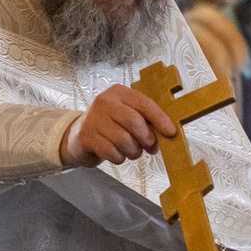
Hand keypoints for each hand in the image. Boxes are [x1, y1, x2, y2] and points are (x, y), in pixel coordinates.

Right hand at [61, 85, 178, 167]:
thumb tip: (167, 133)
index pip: (144, 103)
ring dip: (133, 151)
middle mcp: (104, 101)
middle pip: (134, 121)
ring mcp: (94, 118)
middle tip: (151, 147)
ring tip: (133, 152)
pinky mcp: (87, 137)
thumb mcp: (127, 114)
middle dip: (147, 138)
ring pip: (123, 140)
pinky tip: (118, 155)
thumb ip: (145, 120)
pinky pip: (111, 152)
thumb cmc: (111, 125)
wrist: (80, 135)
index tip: (171, 132)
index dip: (160, 119)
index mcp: (119, 92)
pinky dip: (119, 158)